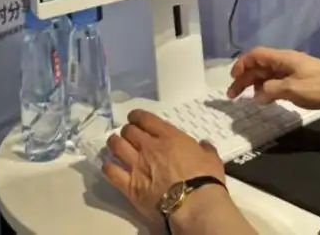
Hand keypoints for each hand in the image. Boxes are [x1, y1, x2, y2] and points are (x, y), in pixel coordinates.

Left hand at [103, 109, 226, 223]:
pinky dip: (108, 167)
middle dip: (127, 131)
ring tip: (115, 145)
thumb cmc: (205, 179)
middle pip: (128, 131)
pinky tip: (109, 166)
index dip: (136, 116)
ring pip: (116, 146)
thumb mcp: (211, 158)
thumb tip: (204, 145)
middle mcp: (149, 147)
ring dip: (114, 144)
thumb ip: (205, 148)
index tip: (134, 118)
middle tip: (128, 135)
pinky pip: (111, 172)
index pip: (145, 118)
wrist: (194, 204)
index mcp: (168, 136)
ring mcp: (137, 165)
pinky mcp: (130, 186)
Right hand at [227, 47, 319, 108]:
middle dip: (244, 78)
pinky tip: (266, 99)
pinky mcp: (300, 80)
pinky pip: (277, 81)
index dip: (241, 65)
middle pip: (259, 66)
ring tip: (247, 99)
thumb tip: (257, 95)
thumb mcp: (292, 89)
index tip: (232, 79)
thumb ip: (271, 90)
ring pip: (267, 74)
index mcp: (282, 58)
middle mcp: (285, 62)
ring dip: (255, 84)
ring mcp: (293, 71)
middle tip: (233, 96)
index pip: (255, 55)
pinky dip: (267, 88)